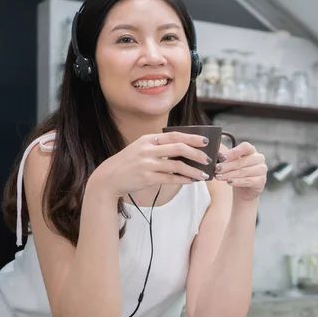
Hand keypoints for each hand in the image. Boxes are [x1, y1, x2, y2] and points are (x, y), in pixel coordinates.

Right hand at [91, 132, 212, 197]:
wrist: (108, 178)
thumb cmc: (128, 164)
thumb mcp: (141, 149)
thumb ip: (158, 147)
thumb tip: (183, 149)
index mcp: (148, 139)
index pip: (174, 135)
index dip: (192, 137)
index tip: (206, 141)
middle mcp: (148, 149)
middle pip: (179, 148)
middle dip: (196, 153)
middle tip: (208, 159)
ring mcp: (147, 164)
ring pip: (177, 165)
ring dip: (193, 170)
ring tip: (203, 175)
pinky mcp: (147, 178)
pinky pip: (170, 178)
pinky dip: (183, 180)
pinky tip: (191, 181)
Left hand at [214, 142, 266, 201]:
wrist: (244, 190)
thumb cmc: (237, 173)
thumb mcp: (231, 163)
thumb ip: (225, 157)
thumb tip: (217, 153)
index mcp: (251, 150)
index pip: (245, 147)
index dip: (233, 152)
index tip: (221, 158)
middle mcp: (259, 158)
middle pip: (242, 161)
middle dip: (227, 166)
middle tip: (217, 169)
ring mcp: (262, 170)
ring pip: (244, 171)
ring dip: (229, 174)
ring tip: (219, 176)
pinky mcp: (261, 181)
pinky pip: (248, 181)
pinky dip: (237, 181)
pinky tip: (229, 182)